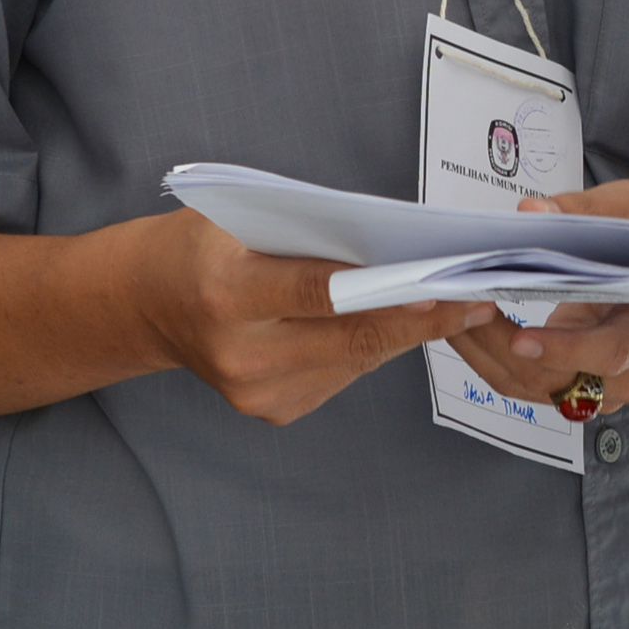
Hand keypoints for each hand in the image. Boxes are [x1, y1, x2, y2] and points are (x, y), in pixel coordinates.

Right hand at [129, 210, 488, 425]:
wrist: (147, 302)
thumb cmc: (199, 246)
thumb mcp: (241, 218)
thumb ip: (307, 235)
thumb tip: (393, 246)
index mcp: (227, 296)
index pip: (316, 293)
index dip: (383, 294)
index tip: (442, 287)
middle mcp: (241, 355)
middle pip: (351, 337)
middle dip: (424, 317)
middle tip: (481, 297)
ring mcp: (256, 392)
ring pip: (356, 360)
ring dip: (409, 331)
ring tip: (464, 304)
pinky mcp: (273, 410)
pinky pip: (343, 375)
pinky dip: (374, 346)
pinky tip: (405, 322)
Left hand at [441, 184, 628, 408]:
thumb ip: (584, 212)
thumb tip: (531, 212)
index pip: (610, 352)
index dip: (565, 349)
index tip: (521, 339)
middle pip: (557, 377)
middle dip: (499, 345)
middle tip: (459, 305)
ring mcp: (604, 386)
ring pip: (533, 386)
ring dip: (486, 353)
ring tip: (450, 311)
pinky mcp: (579, 383)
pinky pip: (528, 382)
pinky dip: (493, 357)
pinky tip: (467, 325)